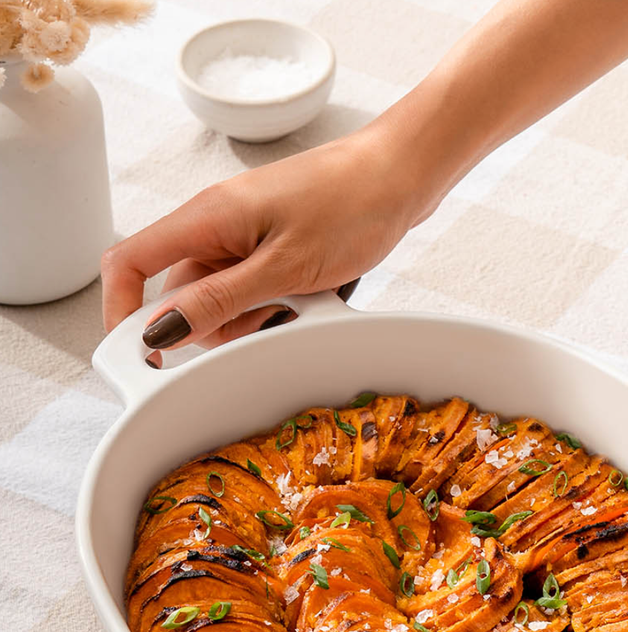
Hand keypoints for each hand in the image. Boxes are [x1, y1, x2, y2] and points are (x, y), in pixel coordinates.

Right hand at [100, 124, 428, 351]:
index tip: (141, 356)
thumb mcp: (284, 268)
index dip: (122, 312)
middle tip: (266, 324)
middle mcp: (217, 225)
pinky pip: (253, 290)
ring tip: (299, 304)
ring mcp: (244, 236)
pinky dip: (274, 306)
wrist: (402, 175)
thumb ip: (219, 301)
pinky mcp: (271, 246)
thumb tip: (161, 330)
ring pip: (220, 299)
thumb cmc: (352, 205)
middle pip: (181, 293)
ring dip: (251, 319)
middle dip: (214, 326)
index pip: (129, 263)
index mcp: (206, 218)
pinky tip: (308, 301)